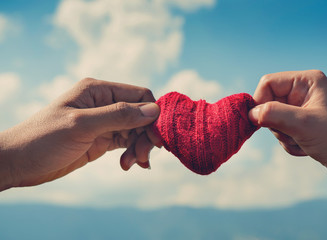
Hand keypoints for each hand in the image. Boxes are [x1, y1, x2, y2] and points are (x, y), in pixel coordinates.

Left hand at [0, 78, 160, 189]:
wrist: (19, 162)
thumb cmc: (43, 139)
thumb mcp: (82, 125)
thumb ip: (118, 116)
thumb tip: (154, 110)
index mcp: (99, 91)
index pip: (139, 96)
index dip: (152, 116)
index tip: (155, 139)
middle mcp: (104, 103)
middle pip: (141, 115)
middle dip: (145, 136)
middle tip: (142, 157)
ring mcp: (104, 122)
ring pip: (136, 131)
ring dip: (139, 147)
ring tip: (131, 164)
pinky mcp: (103, 139)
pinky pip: (127, 143)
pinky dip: (132, 153)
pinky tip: (128, 165)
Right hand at [248, 70, 326, 217]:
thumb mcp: (302, 124)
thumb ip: (273, 114)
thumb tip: (249, 113)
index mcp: (306, 81)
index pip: (268, 83)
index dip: (261, 101)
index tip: (261, 121)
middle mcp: (302, 91)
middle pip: (268, 102)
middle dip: (276, 124)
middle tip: (293, 134)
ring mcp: (301, 107)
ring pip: (272, 120)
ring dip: (284, 136)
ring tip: (303, 142)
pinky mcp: (300, 123)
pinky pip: (280, 131)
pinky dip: (289, 142)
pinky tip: (306, 147)